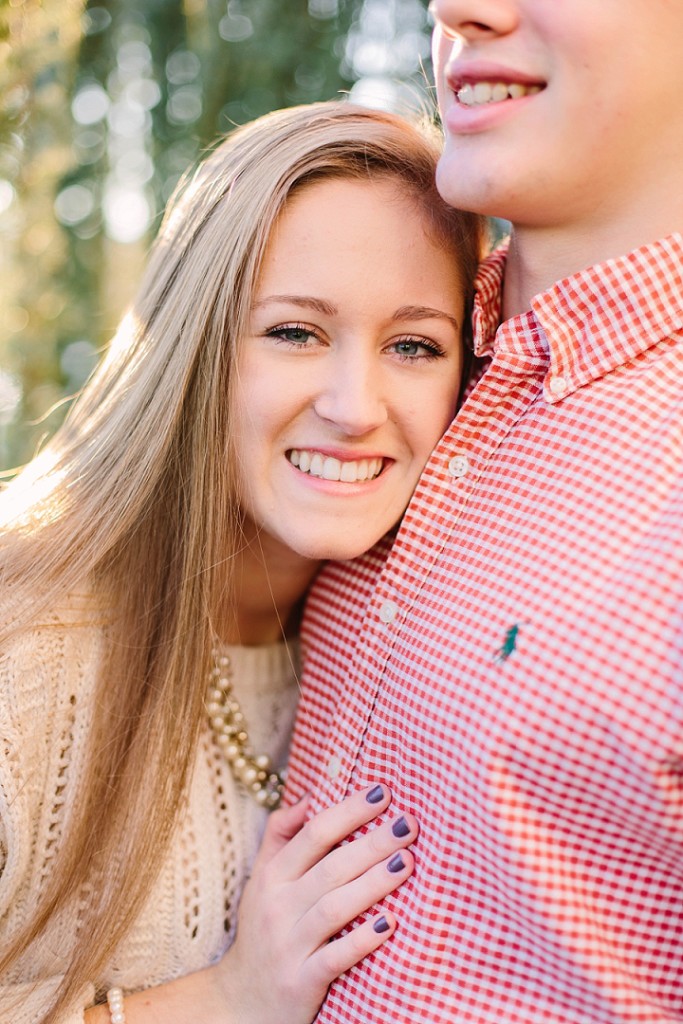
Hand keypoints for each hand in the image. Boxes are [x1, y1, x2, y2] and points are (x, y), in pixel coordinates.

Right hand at [216, 784, 416, 1023]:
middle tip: (408, 824)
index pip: (312, 834)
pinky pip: (335, 958)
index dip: (348, 811)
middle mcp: (278, 907)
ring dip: (373, 884)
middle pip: (330, 867)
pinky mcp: (301, 982)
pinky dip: (362, 940)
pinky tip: (390, 923)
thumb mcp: (262, 879)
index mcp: (272, 877)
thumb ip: (282, 835)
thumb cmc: (263, 929)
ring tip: (407, 862)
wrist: (241, 1001)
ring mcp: (289, 945)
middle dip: (372, 842)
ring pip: (334, 908)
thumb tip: (312, 795)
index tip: (382, 792)